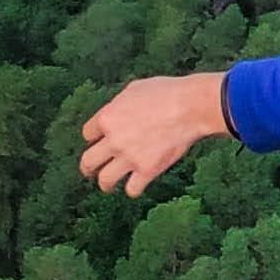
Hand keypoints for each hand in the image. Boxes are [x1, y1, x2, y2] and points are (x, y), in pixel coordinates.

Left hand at [80, 73, 233, 197]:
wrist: (192, 107)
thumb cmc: (168, 93)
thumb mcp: (135, 89)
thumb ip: (121, 104)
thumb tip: (120, 110)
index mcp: (107, 118)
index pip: (87, 134)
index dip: (94, 138)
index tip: (99, 142)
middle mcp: (113, 140)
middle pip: (88, 161)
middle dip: (88, 168)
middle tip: (90, 171)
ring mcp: (130, 157)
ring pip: (105, 180)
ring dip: (105, 184)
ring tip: (108, 186)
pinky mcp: (148, 169)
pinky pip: (132, 188)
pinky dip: (132, 190)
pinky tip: (135, 188)